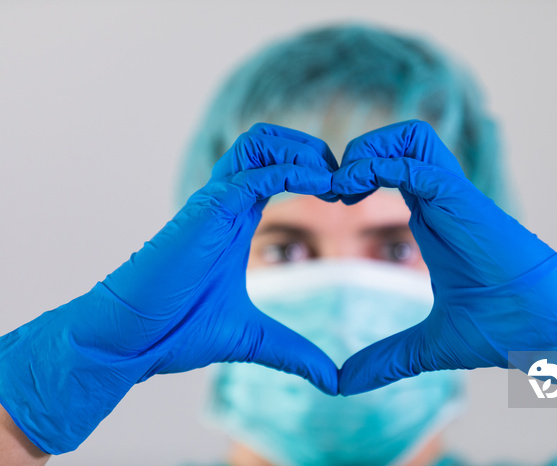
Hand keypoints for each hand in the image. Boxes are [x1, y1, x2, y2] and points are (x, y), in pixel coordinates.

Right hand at [0, 124, 338, 453]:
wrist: (130, 341)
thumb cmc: (176, 331)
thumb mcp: (252, 338)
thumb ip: (294, 351)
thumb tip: (331, 380)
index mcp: (236, 221)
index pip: (276, 169)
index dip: (314, 173)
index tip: (347, 199)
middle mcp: (226, 203)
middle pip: (268, 143)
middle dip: (312, 150)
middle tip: (344, 182)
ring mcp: (213, 202)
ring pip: (258, 143)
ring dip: (302, 151)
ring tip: (332, 180)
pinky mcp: (206, 210)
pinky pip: (255, 174)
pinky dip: (293, 171)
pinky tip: (322, 188)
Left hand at [333, 120, 556, 412]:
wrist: (552, 329)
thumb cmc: (504, 330)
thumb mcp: (427, 346)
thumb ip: (385, 359)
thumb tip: (344, 385)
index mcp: (434, 220)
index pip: (396, 169)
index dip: (359, 175)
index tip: (332, 205)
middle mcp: (443, 201)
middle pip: (402, 139)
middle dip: (361, 150)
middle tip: (336, 189)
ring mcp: (455, 198)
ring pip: (411, 137)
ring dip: (370, 150)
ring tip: (345, 186)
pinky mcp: (464, 202)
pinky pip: (417, 164)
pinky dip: (380, 167)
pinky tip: (353, 192)